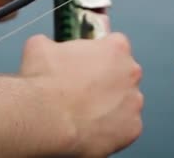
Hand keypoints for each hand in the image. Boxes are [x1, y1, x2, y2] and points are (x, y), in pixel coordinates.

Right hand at [20, 33, 143, 156]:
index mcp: (115, 48)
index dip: (100, 53)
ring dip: (110, 105)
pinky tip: (90, 128)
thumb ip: (54, 44)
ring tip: (84, 112)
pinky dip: (110, 129)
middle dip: (108, 79)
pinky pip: (124, 128)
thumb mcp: (40, 47)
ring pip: (125, 102)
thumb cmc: (44, 81)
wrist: (44, 118)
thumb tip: (49, 48)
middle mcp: (131, 73)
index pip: (116, 44)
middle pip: (124, 73)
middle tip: (84, 88)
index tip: (88, 61)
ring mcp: (134, 103)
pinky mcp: (131, 130)